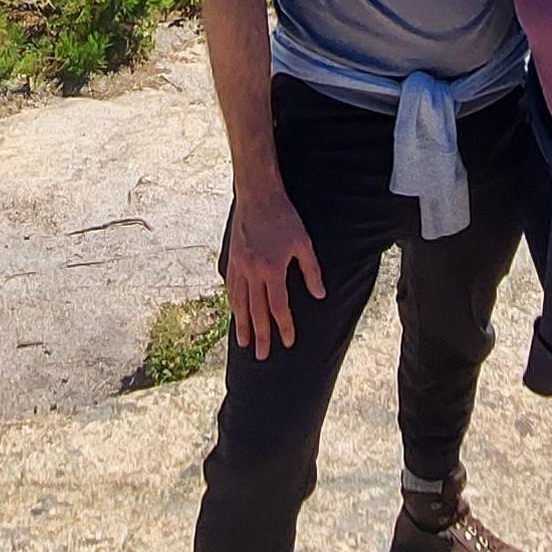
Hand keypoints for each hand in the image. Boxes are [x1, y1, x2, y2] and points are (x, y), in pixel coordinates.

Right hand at [226, 181, 327, 352]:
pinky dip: (233, 303)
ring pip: (239, 302)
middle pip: (256, 311)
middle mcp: (253, 272)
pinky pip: (232, 287)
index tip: (287, 342)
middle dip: (261, 336)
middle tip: (262, 356)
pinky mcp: (233, 258)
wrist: (258, 195)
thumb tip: (319, 295)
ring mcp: (239, 266)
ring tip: (244, 342)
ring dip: (242, 324)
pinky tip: (235, 312)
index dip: (283, 326)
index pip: (278, 307)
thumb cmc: (284, 217)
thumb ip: (311, 270)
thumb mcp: (304, 243)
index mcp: (272, 269)